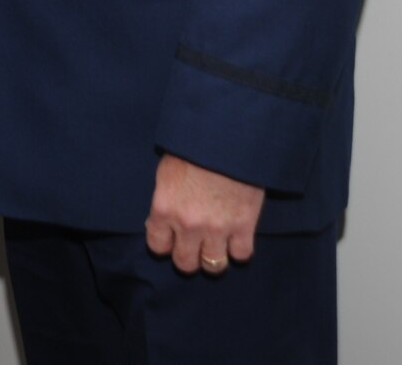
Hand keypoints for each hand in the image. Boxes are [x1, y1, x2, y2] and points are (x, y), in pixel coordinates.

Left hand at [144, 154, 263, 274]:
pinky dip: (239, 250)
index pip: (158, 246)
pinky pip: (242, 254)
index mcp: (164, 209)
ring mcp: (217, 228)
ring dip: (214, 258)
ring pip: (213, 266)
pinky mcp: (243, 225)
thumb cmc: (192, 148)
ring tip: (216, 246)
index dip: (165, 244)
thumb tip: (162, 221)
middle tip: (195, 245)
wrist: (225, 135)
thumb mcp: (167, 173)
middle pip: (185, 263)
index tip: (172, 239)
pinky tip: (237, 238)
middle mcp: (188, 225)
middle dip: (189, 256)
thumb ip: (165, 201)